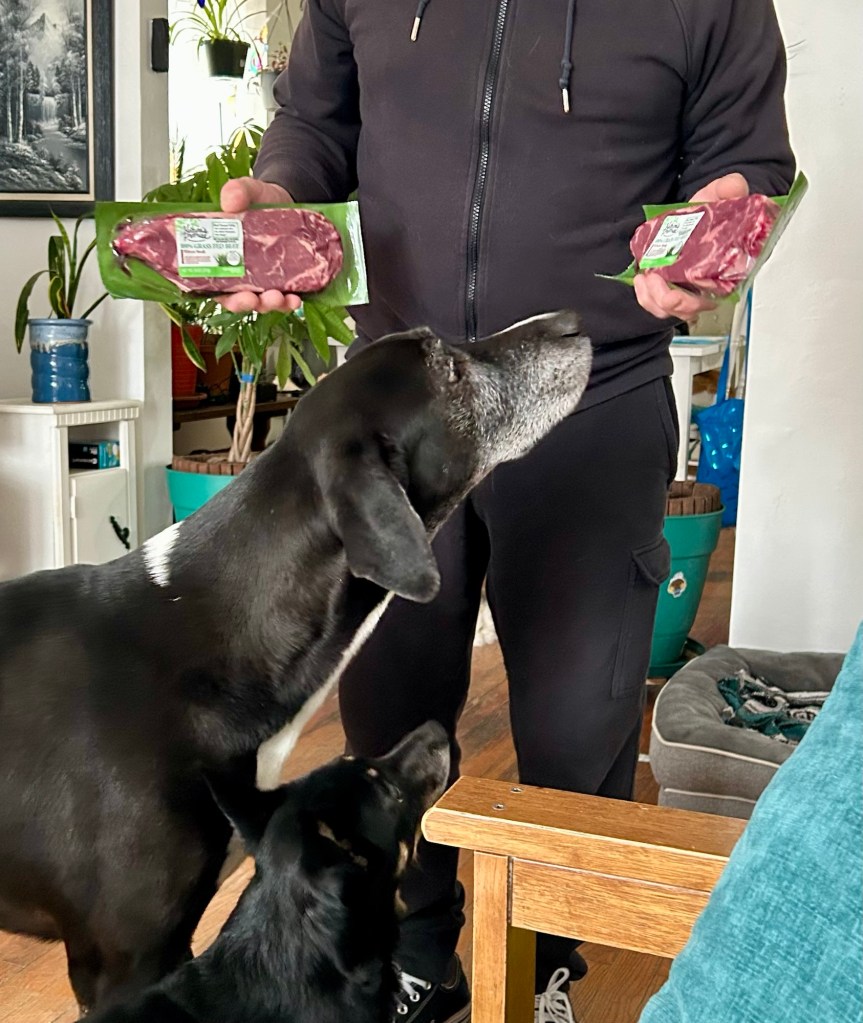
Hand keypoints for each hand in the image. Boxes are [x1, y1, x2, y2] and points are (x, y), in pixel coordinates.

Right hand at [216, 178, 302, 313]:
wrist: (289, 199)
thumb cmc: (260, 199)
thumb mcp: (248, 190)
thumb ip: (237, 191)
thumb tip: (229, 201)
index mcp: (225, 258)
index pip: (218, 287)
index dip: (224, 297)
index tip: (232, 297)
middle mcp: (244, 275)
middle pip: (242, 300)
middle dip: (249, 304)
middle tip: (255, 299)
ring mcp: (266, 280)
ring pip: (264, 303)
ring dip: (271, 305)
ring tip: (280, 298)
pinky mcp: (286, 280)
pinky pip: (286, 298)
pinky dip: (290, 302)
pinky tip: (296, 299)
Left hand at [633, 172, 748, 323]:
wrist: (692, 214)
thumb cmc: (708, 213)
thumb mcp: (717, 196)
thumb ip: (728, 189)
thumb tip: (733, 186)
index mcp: (724, 269)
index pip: (719, 294)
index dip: (702, 298)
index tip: (692, 289)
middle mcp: (704, 285)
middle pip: (691, 308)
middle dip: (677, 303)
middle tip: (664, 290)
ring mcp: (684, 289)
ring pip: (670, 309)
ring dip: (655, 300)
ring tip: (646, 279)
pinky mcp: (666, 287)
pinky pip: (655, 303)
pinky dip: (645, 296)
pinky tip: (641, 281)